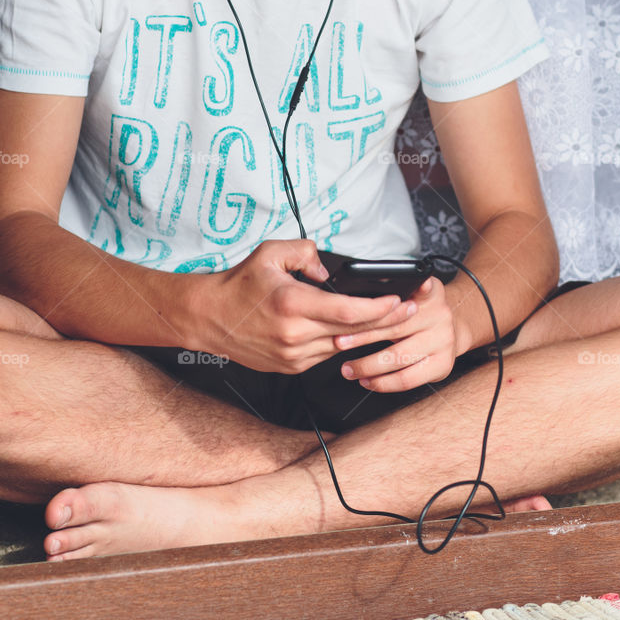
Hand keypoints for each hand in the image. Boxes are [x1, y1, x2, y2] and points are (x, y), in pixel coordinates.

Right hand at [198, 239, 412, 374]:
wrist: (209, 317)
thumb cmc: (239, 284)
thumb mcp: (270, 252)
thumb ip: (305, 252)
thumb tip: (327, 270)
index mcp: (293, 304)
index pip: (349, 312)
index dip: (380, 309)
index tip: (399, 301)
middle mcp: (295, 334)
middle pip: (354, 332)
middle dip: (386, 322)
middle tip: (410, 311)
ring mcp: (293, 355)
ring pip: (342, 346)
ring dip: (367, 335)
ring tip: (389, 321)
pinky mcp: (290, 367)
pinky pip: (326, 355)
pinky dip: (341, 342)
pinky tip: (353, 332)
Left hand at [331, 276, 464, 392]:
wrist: (449, 332)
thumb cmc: (418, 314)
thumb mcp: (411, 296)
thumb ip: (390, 297)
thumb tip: (357, 301)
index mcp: (431, 294)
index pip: (427, 287)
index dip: (422, 286)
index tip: (419, 284)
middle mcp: (441, 316)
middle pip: (398, 327)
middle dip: (363, 337)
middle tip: (340, 342)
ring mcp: (444, 341)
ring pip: (399, 357)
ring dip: (368, 366)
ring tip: (349, 369)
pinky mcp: (442, 365)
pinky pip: (407, 379)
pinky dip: (383, 383)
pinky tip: (368, 380)